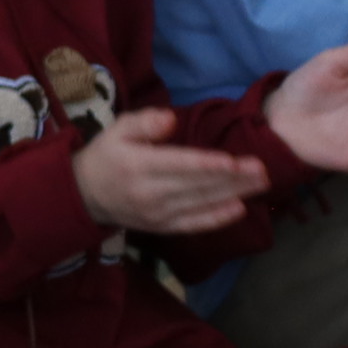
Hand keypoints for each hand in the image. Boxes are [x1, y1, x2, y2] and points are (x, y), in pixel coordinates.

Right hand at [71, 107, 268, 235]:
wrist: (84, 195)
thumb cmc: (107, 156)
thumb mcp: (117, 130)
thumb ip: (144, 122)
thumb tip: (171, 119)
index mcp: (137, 165)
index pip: (179, 165)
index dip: (208, 164)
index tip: (236, 161)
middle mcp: (149, 193)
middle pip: (197, 185)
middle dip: (233, 178)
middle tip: (263, 170)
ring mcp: (157, 214)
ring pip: (200, 203)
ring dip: (233, 194)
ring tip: (260, 184)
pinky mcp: (162, 228)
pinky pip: (194, 224)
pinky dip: (217, 218)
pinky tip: (239, 209)